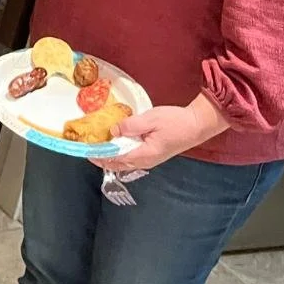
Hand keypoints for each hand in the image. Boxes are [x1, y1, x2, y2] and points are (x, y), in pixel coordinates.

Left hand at [92, 98, 228, 173]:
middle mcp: (146, 161)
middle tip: (88, 151)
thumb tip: (113, 131)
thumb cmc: (174, 121)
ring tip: (99, 149)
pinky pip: (132, 158)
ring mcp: (151, 159)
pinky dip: (121, 154)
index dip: (101, 156)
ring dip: (111, 157)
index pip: (116, 158)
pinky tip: (117, 146)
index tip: (87, 151)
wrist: (195, 126)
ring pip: (126, 163)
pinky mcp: (154, 154)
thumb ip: (131, 126)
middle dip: (103, 159)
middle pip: (119, 164)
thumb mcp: (150, 119)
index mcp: (144, 154)